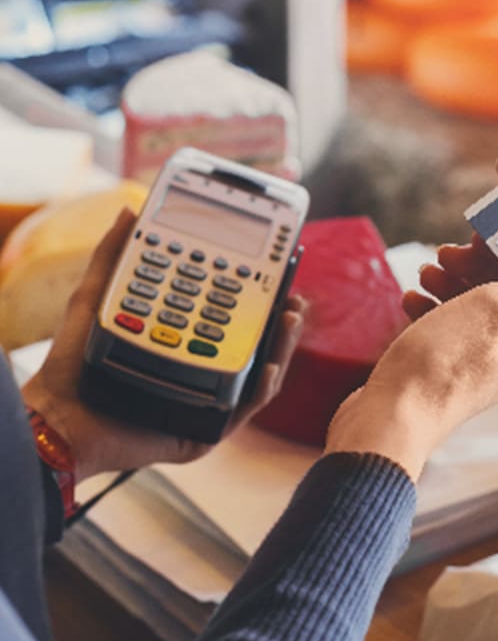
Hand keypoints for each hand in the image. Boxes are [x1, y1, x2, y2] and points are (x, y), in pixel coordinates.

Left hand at [21, 209, 305, 482]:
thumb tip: (129, 213)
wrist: (61, 416)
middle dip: (281, 319)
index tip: (276, 270)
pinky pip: (246, 407)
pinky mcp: (209, 427)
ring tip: (290, 319)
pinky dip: (263, 387)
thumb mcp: (96, 298)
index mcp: (186, 339)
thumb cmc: (75, 363)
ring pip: (260, 372)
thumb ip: (113, 255)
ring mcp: (209, 398)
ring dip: (283, 346)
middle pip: (254, 342)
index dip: (258, 294)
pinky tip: (270, 366)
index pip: (232, 313)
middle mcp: (202, 367)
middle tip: (293, 297)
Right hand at [326, 250, 497, 480]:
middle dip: (476, 266)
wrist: (394, 416)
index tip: (483, 237)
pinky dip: (432, 310)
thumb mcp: (495, 309)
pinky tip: (411, 301)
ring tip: (424, 274)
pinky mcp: (448, 372)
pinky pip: (448, 332)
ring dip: (450, 283)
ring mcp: (478, 365)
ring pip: (473, 310)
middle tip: (445, 254)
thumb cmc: (444, 361)